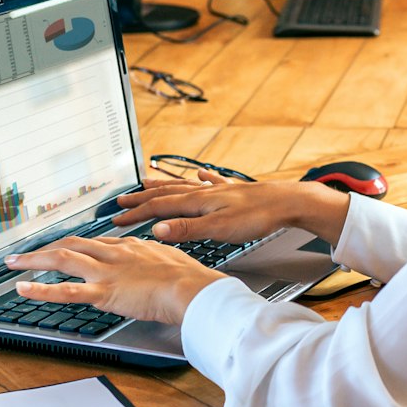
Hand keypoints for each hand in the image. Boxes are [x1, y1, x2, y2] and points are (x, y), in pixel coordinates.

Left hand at [5, 236, 222, 325]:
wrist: (192, 288)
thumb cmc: (191, 279)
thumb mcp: (174, 261)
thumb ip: (159, 261)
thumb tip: (160, 266)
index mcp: (132, 246)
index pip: (96, 243)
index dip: (75, 246)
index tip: (63, 249)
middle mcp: (114, 254)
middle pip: (72, 244)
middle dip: (46, 247)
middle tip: (26, 252)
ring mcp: (107, 272)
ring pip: (62, 259)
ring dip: (33, 260)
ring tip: (13, 263)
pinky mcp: (104, 293)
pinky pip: (65, 290)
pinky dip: (40, 289)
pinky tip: (22, 288)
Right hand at [111, 171, 349, 245]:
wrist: (288, 202)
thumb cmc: (257, 216)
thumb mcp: (219, 228)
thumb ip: (187, 229)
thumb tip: (156, 230)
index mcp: (197, 202)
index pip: (159, 208)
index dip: (137, 215)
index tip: (118, 220)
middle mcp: (204, 192)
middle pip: (166, 194)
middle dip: (142, 199)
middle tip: (122, 202)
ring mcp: (218, 190)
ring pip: (183, 186)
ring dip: (163, 186)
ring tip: (148, 182)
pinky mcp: (234, 191)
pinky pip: (209, 183)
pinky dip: (200, 179)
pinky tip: (199, 175)